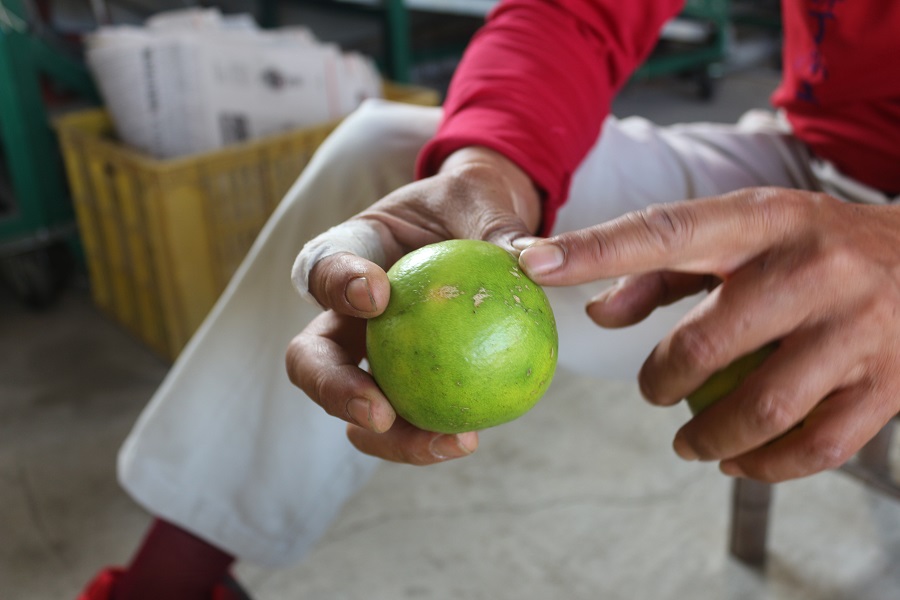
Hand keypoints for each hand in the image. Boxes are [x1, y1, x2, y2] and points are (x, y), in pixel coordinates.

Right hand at [286, 147, 541, 464]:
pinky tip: (469, 439)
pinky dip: (429, 437)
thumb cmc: (469, 205)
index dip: (337, 286)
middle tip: (379, 411)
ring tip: (446, 440)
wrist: (477, 229)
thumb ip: (497, 227)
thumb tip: (534, 260)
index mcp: (347, 257)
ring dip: (389, 437)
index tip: (377, 294)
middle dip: (335, 390)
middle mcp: (342, 314)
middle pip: (310, 360)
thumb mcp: (482, 200)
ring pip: (353, 407)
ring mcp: (368, 355)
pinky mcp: (403, 384)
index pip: (323, 270)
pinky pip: (407, 418)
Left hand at [519, 187, 899, 481]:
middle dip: (660, 381)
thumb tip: (595, 313)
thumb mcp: (741, 235)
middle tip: (651, 391)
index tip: (532, 262)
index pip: (665, 233)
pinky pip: (816, 447)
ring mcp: (857, 330)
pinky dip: (764, 466)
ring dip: (706, 435)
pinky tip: (737, 459)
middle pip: (708, 343)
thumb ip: (662, 271)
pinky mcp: (888, 386)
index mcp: (764, 221)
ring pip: (762, 406)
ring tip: (687, 441)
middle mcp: (814, 270)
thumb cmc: (812, 246)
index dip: (593, 251)